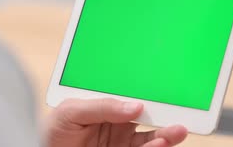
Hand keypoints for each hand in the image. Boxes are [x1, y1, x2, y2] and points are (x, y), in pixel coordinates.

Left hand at [45, 98, 187, 146]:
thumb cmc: (52, 131)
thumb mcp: (71, 111)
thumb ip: (102, 105)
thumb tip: (135, 105)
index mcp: (107, 105)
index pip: (134, 96)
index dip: (152, 93)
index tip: (167, 91)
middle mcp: (118, 123)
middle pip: (149, 117)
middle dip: (166, 114)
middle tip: (179, 114)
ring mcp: (122, 142)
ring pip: (152, 137)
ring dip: (166, 135)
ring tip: (176, 132)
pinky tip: (160, 143)